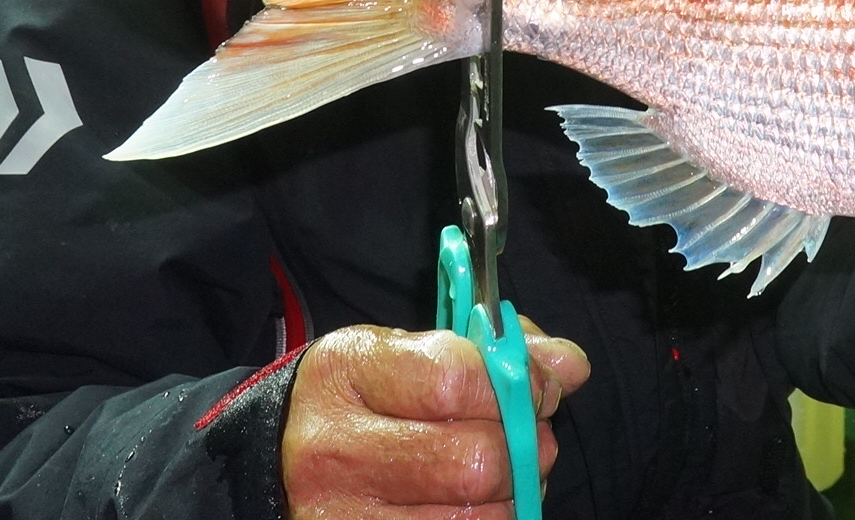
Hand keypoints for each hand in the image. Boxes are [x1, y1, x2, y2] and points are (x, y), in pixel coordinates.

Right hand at [282, 320, 591, 518]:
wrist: (284, 459)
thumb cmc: (362, 400)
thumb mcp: (407, 353)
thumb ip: (492, 351)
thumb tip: (570, 366)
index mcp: (345, 376)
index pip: (455, 380)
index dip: (518, 384)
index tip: (541, 388)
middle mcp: (334, 453)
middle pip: (473, 462)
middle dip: (523, 449)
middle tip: (528, 438)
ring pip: (478, 518)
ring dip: (514, 497)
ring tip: (502, 476)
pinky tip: (479, 508)